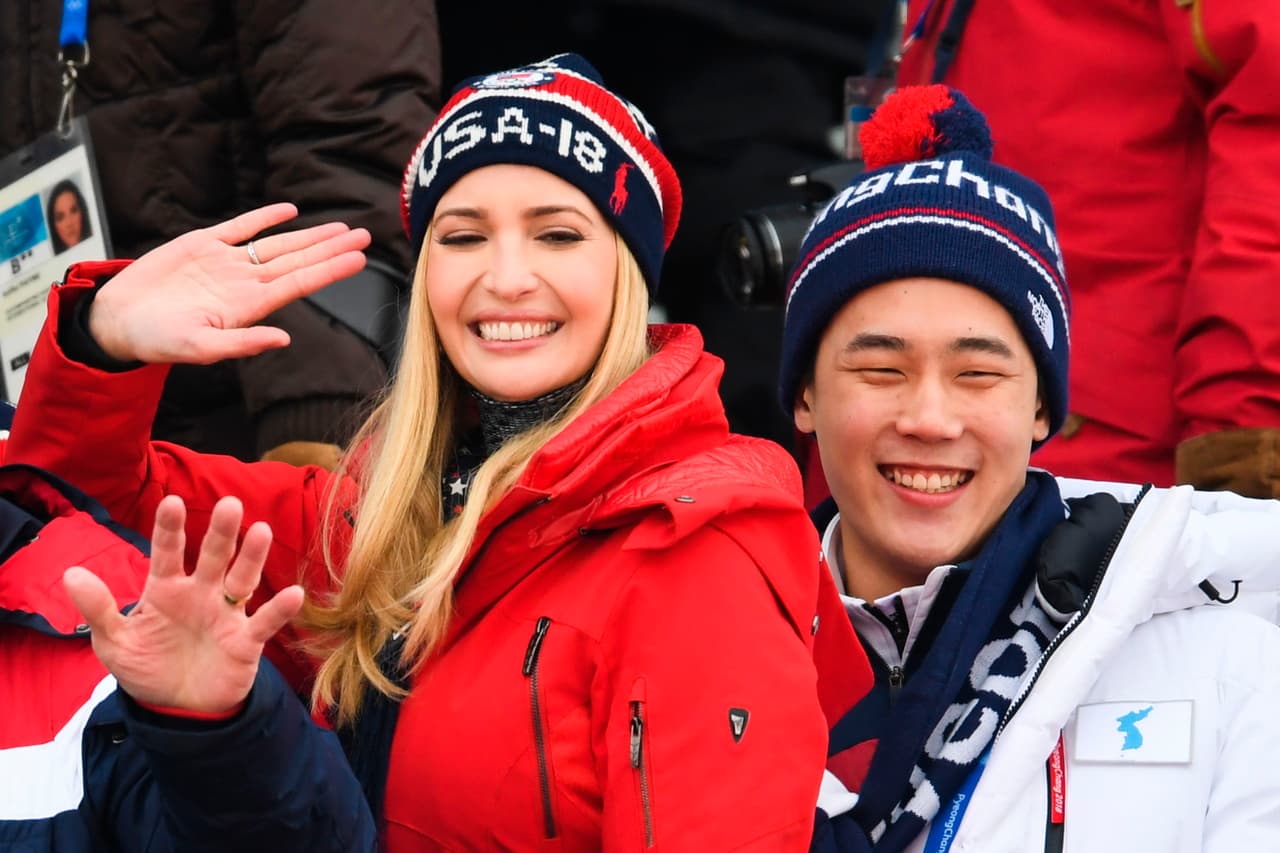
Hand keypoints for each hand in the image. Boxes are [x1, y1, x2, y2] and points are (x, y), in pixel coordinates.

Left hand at [63, 494, 304, 714]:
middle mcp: (201, 594)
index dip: (169, 529)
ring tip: (263, 531)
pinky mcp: (246, 641)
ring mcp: (226, 615)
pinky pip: (265, 622)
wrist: (178, 710)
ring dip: (253, 557)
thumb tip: (71, 574)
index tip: (172, 502)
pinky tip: (293, 594)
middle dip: (222, 532)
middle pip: (214, 557)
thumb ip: (99, 608)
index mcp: (167, 590)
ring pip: (243, 579)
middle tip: (230, 504)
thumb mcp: (114, 643)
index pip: (168, 554)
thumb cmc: (148, 668)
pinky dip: (279, 609)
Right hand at [89, 203, 371, 363]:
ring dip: (309, 235)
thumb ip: (243, 344)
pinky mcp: (202, 245)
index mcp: (248, 306)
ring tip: (341, 228)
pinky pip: (241, 227)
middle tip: (365, 236)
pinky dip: (265, 217)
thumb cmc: (158, 341)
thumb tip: (283, 339)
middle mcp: (244, 282)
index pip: (299, 283)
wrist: (118, 321)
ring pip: (277, 243)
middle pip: (298, 260)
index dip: (330, 270)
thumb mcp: (200, 348)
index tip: (360, 260)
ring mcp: (225, 262)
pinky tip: (290, 211)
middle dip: (331, 248)